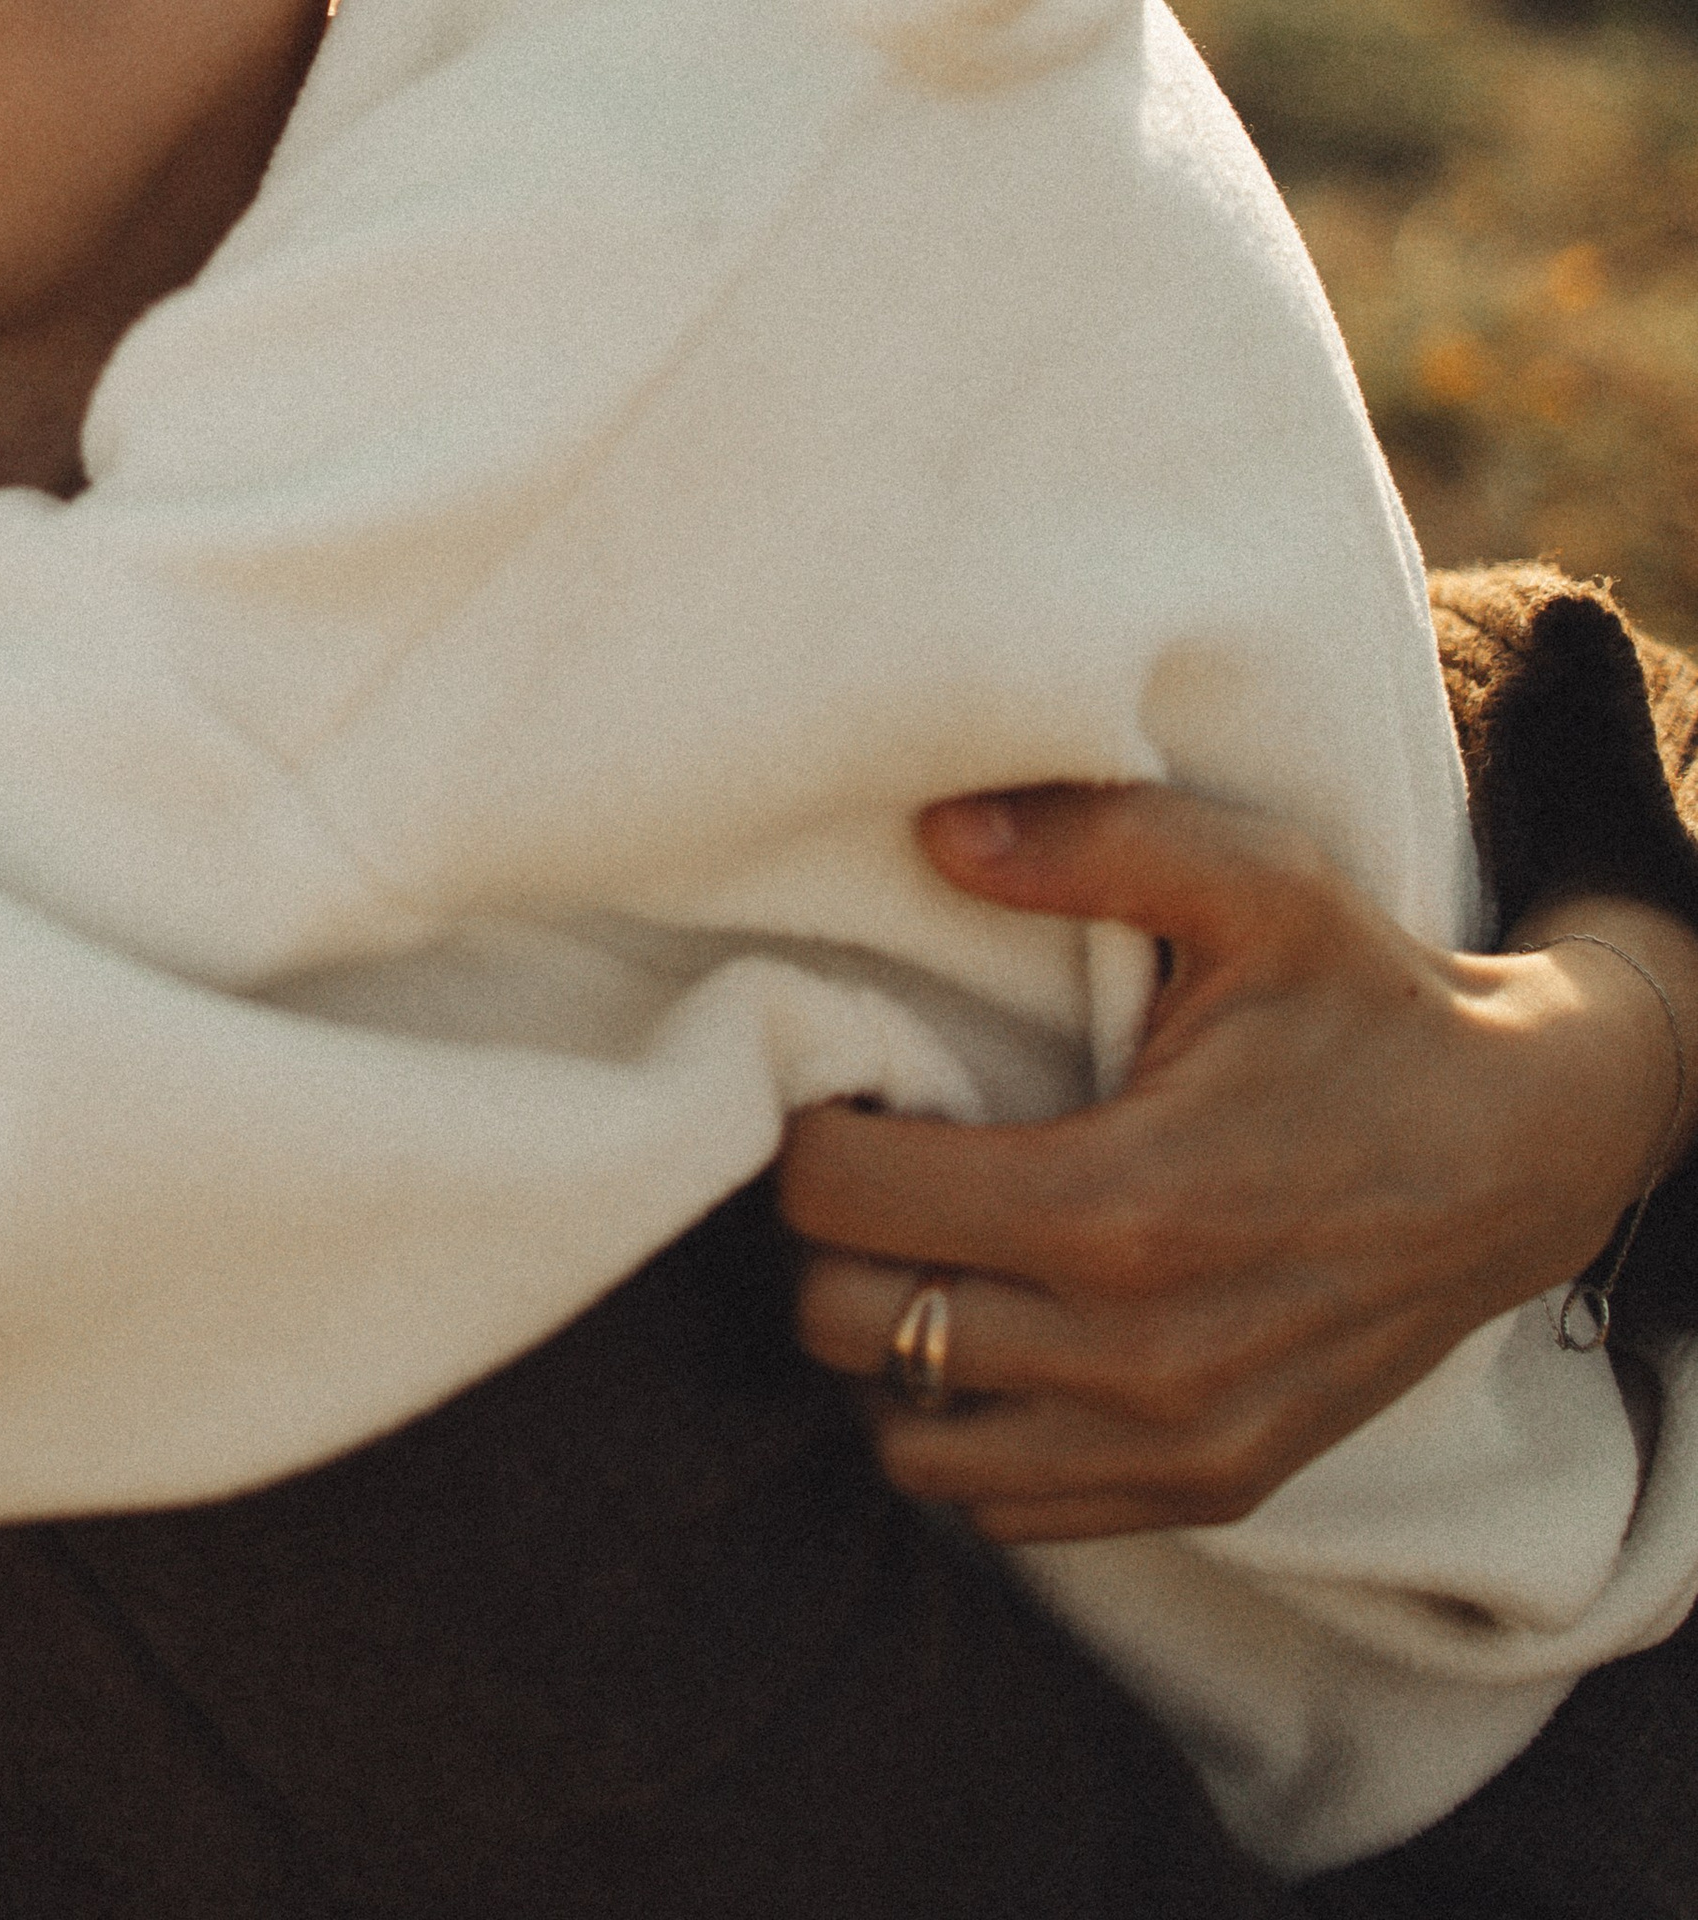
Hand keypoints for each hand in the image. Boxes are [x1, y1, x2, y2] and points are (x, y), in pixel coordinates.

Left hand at [778, 786, 1693, 1544]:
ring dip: (887, 1351)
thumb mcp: (1257, 883)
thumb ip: (1090, 839)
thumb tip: (934, 830)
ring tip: (928, 1249)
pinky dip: (970, 1430)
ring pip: (909, 1448)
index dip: (813, 1131)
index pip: (846, 1203)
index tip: (846, 1086)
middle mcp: (1136, 1357)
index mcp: (1122, 1207)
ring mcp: (1173, 1445)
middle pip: (850, 1329)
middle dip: (833, 1239)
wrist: (1525, 1152)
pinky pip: (1004, 1508)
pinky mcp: (1208, 1491)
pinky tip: (1001, 1326)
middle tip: (878, 1163)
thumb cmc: (1369, 1006)